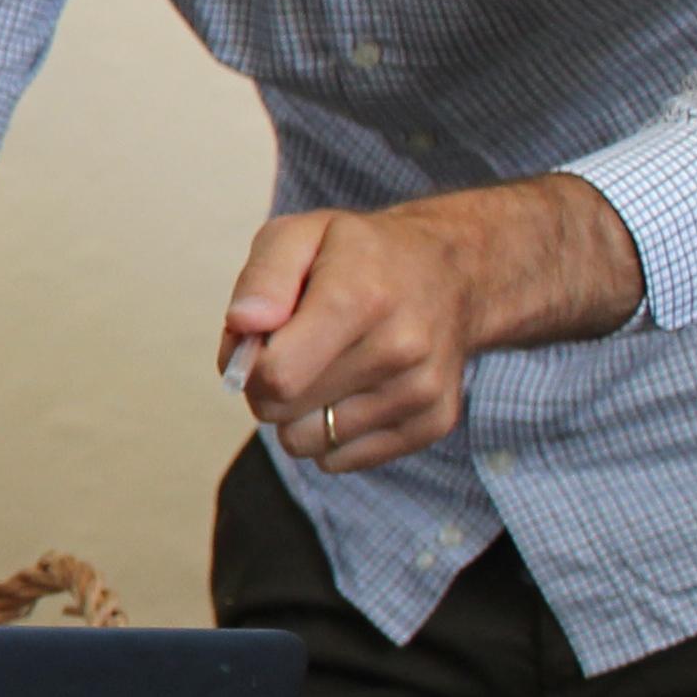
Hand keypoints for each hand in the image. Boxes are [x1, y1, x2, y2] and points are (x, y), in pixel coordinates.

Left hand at [221, 176, 642, 473]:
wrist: (453, 272)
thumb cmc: (360, 255)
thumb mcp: (299, 235)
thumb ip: (262, 279)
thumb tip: (244, 324)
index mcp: (360, 298)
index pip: (275, 375)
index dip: (246, 364)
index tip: (257, 342)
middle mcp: (400, 350)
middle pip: (282, 412)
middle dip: (266, 387)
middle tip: (291, 350)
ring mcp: (421, 392)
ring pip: (308, 442)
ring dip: (299, 412)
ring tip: (325, 366)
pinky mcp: (432, 424)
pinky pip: (340, 460)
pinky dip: (331, 433)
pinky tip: (351, 389)